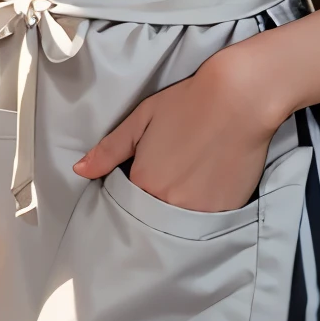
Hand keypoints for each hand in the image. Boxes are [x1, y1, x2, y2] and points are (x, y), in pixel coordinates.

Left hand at [73, 45, 278, 212]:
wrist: (239, 98)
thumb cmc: (188, 103)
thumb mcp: (141, 119)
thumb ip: (109, 149)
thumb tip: (79, 170)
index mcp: (144, 182)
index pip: (128, 203)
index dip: (135, 189)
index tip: (146, 174)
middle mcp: (169, 204)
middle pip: (154, 215)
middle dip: (157, 201)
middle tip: (171, 172)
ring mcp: (199, 212)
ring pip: (180, 222)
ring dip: (180, 207)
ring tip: (191, 177)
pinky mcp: (226, 212)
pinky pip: (206, 222)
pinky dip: (204, 209)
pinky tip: (209, 184)